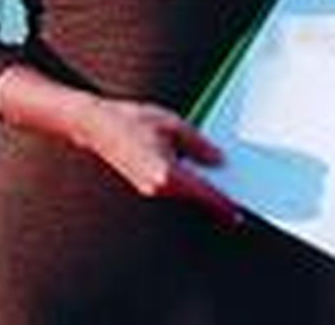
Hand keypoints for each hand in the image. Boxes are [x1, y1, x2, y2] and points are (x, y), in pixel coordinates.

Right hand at [75, 97, 242, 224]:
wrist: (97, 126)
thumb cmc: (132, 121)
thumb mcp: (173, 125)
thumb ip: (199, 145)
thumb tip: (218, 160)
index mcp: (168, 174)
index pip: (203, 195)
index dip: (223, 205)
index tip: (237, 213)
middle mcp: (158, 188)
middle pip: (195, 198)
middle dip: (214, 198)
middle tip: (235, 198)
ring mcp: (149, 190)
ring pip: (184, 195)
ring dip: (200, 191)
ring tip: (218, 182)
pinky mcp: (144, 186)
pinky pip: (172, 190)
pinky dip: (186, 186)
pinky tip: (195, 175)